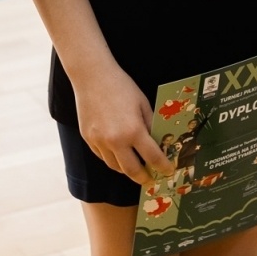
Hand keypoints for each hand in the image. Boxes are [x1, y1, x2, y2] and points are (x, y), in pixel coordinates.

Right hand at [70, 63, 173, 185]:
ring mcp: (99, 142)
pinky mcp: (88, 139)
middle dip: (144, 178)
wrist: (92, 76)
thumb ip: (151, 124)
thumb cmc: (121, 86)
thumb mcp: (143, 103)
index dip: (163, 166)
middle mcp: (116, 141)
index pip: (153, 157)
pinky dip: (112, 159)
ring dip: (127, 170)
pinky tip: (118, 154)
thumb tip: (159, 141)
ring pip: (115, 167)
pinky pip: (102, 157)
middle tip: (150, 178)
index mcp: (134, 131)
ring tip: (135, 168)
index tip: (168, 171)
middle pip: (132, 171)